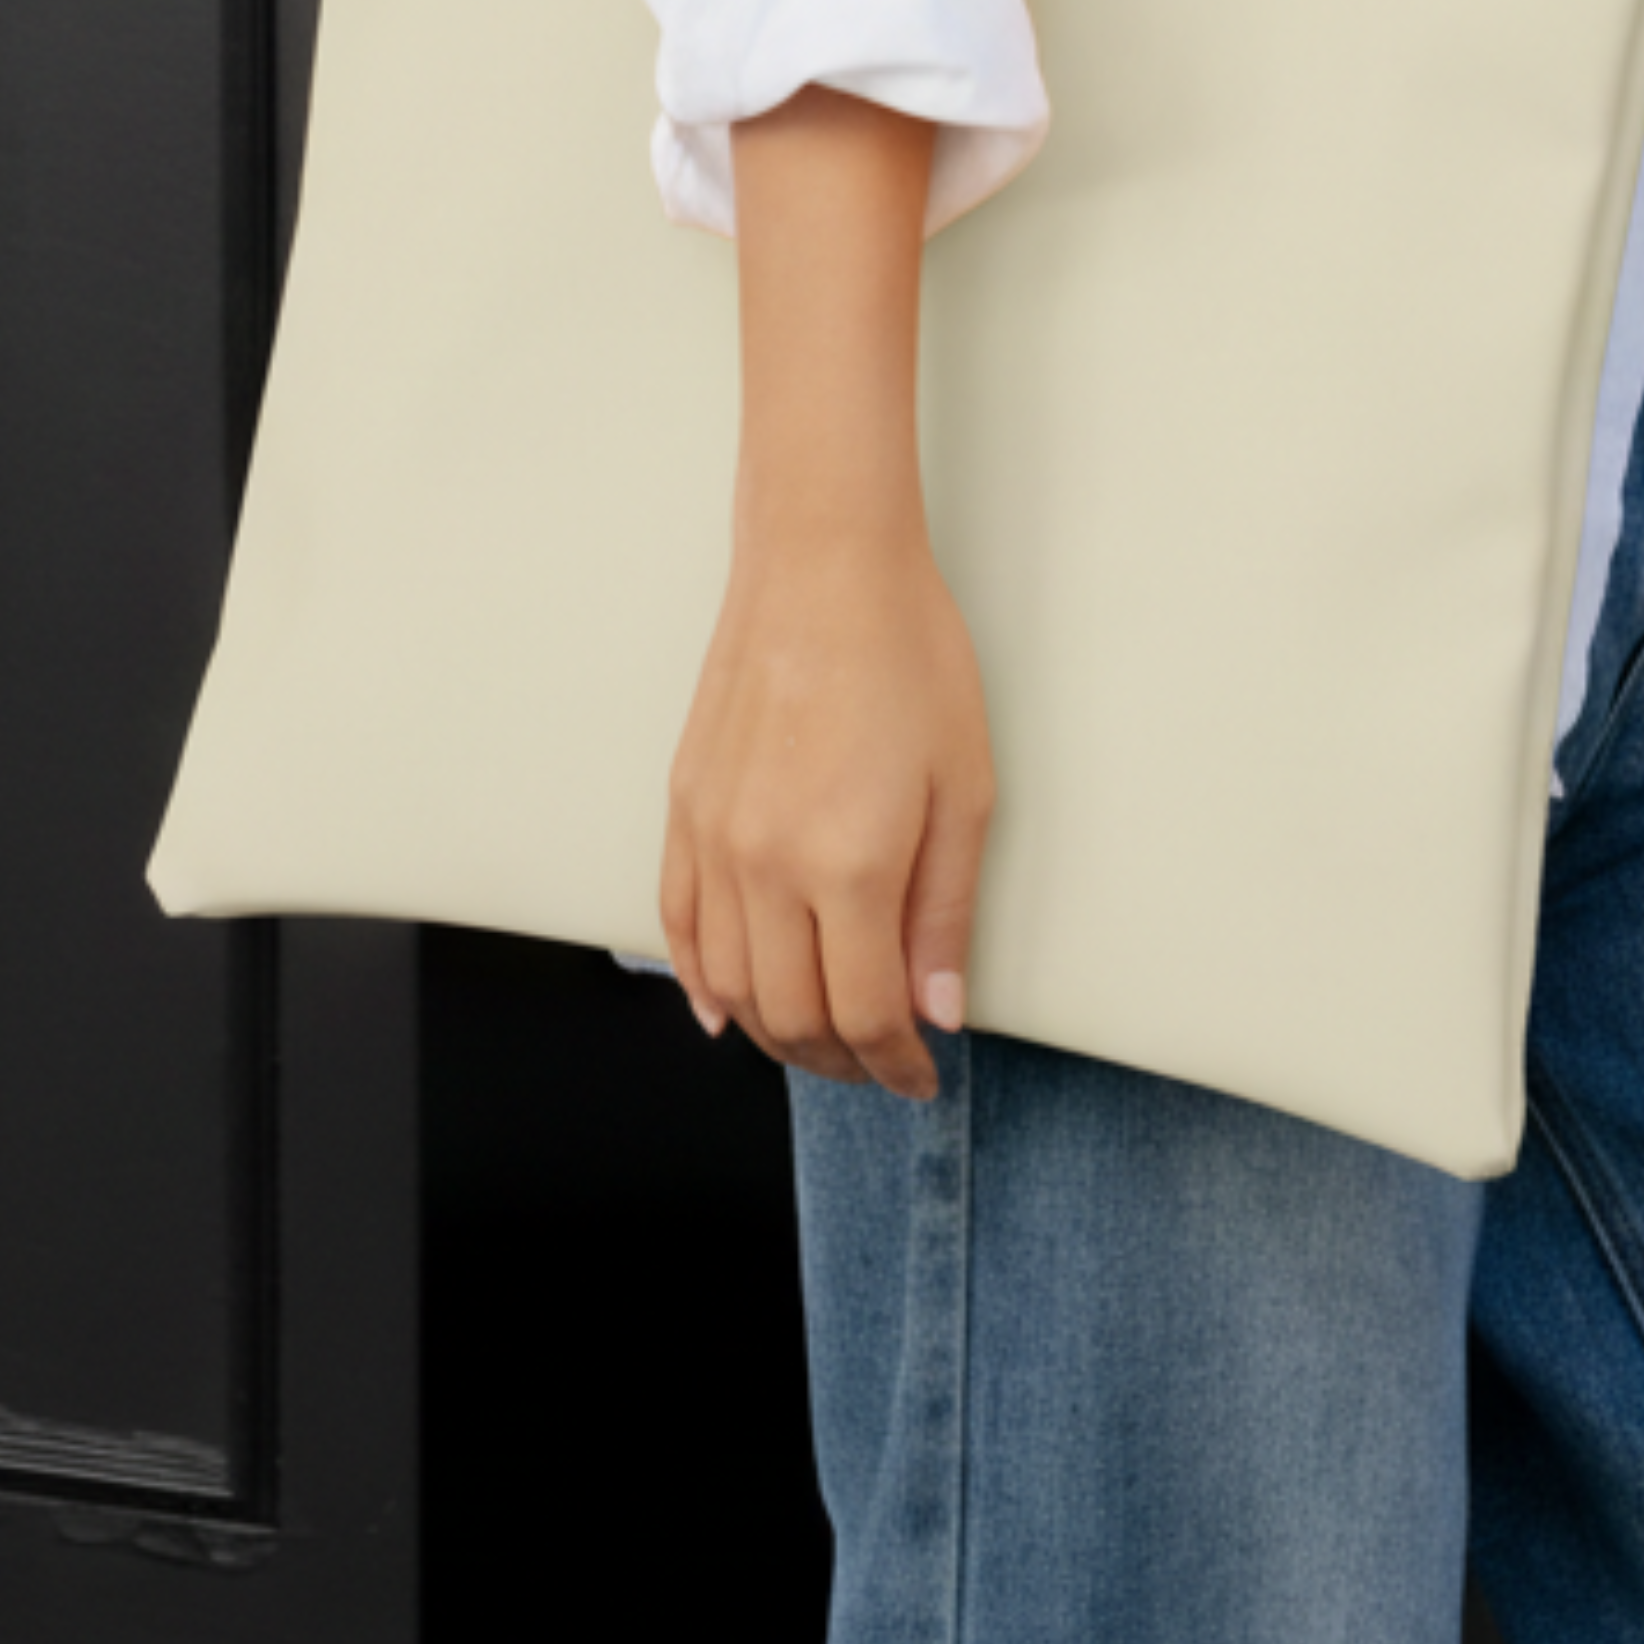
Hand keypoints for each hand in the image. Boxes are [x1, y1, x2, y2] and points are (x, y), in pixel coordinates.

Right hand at [663, 516, 991, 1098]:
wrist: (825, 567)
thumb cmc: (907, 658)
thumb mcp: (964, 789)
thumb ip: (944, 912)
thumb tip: (938, 1008)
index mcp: (849, 865)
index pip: (867, 1012)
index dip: (897, 1065)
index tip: (919, 1076)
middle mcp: (768, 865)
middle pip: (792, 1015)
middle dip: (840, 1060)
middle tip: (877, 1064)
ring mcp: (716, 839)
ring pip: (729, 986)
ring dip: (774, 1033)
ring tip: (817, 1040)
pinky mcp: (685, 810)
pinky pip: (679, 924)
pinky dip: (698, 980)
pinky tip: (725, 1008)